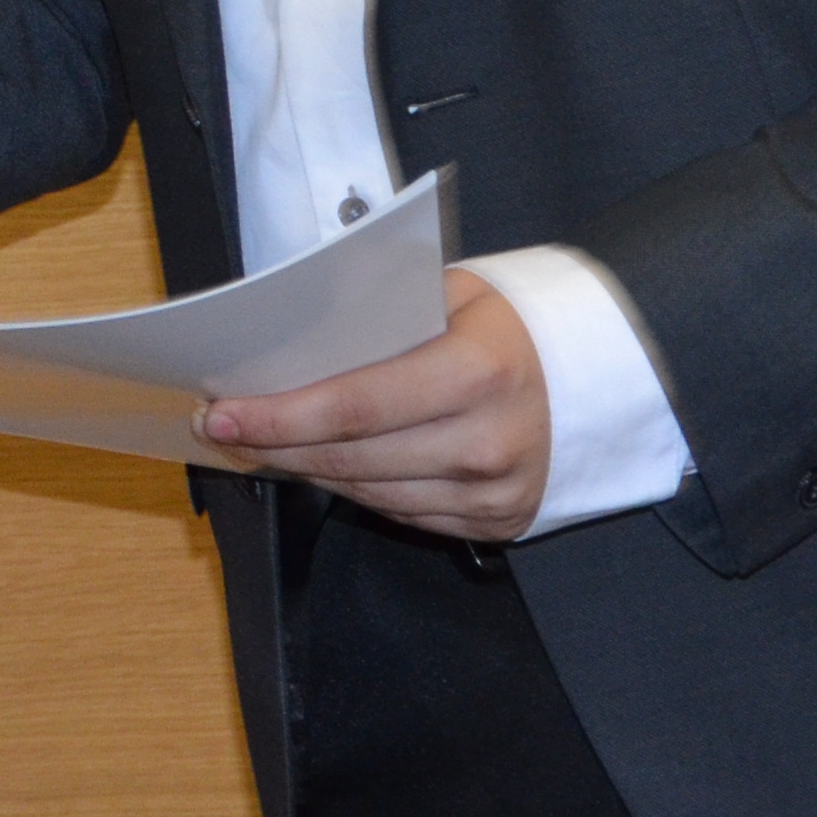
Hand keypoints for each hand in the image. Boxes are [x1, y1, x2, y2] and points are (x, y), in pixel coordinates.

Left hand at [195, 265, 549, 541]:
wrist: (596, 373)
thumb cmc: (502, 323)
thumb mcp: (446, 294)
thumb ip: (375, 317)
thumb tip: (284, 342)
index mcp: (478, 370)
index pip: (356, 405)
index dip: (281, 416)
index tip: (221, 414)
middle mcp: (490, 440)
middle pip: (354, 457)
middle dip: (275, 445)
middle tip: (220, 430)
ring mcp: (497, 491)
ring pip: (371, 493)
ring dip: (307, 471)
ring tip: (260, 445)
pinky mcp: (500, 521)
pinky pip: (403, 513)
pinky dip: (355, 489)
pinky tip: (321, 466)